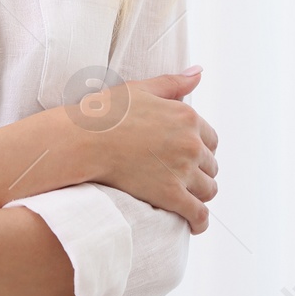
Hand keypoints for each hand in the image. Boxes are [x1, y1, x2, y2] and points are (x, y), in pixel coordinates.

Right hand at [71, 69, 219, 232]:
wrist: (83, 140)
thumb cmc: (105, 113)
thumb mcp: (141, 89)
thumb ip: (173, 83)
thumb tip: (199, 72)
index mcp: (187, 117)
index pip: (210, 139)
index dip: (200, 147)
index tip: (186, 154)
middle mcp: (191, 143)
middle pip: (211, 165)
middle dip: (199, 170)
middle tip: (180, 176)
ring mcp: (183, 171)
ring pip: (208, 189)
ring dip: (200, 194)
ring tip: (186, 197)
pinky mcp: (171, 196)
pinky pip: (198, 214)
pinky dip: (199, 221)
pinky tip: (193, 223)